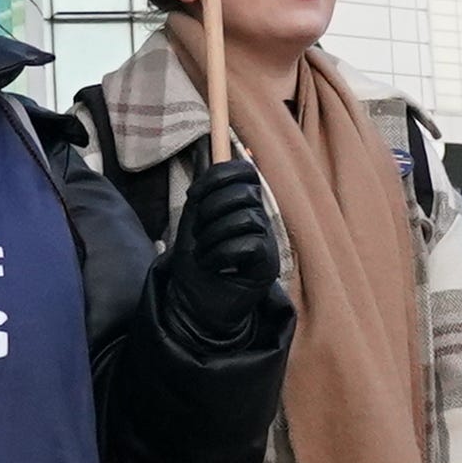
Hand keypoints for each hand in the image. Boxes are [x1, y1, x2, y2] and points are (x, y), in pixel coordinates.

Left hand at [154, 150, 288, 354]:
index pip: (244, 172)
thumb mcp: (194, 221)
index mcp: (241, 206)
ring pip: (245, 218)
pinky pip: (249, 243)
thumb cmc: (195, 265)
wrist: (195, 307)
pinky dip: (221, 255)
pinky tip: (214, 267)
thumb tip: (222, 155)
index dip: (220, 176)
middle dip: (210, 211)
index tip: (195, 197)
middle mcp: (258, 219)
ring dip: (212, 239)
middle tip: (200, 236)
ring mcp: (266, 241)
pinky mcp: (267, 264)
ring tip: (205, 257)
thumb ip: (206, 191)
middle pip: (243, 192)